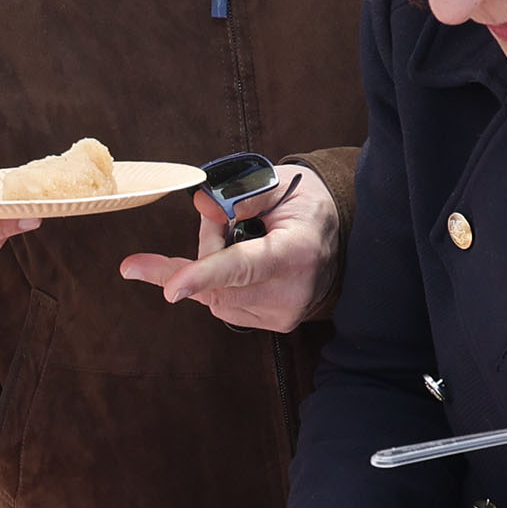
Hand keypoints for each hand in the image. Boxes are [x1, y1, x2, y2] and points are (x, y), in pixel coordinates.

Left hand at [119, 164, 339, 332]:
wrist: (335, 236)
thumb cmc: (305, 206)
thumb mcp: (277, 184)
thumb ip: (239, 195)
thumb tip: (203, 206)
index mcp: (297, 251)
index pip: (244, 266)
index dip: (204, 275)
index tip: (171, 289)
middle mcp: (292, 291)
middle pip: (219, 284)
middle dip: (205, 250)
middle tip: (218, 219)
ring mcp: (284, 313)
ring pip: (216, 298)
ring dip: (210, 268)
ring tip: (238, 239)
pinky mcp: (275, 323)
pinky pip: (225, 306)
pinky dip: (219, 283)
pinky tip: (238, 263)